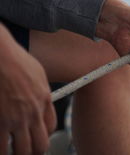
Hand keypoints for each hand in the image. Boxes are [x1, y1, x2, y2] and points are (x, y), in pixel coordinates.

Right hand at [0, 24, 55, 154]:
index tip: (36, 136)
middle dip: (34, 151)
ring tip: (11, 150)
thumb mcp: (38, 74)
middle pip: (40, 144)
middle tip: (27, 150)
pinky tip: (1, 148)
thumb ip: (41, 92)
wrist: (1, 58)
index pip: (50, 127)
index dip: (43, 135)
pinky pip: (2, 146)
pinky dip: (2, 150)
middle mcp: (34, 113)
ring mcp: (16, 119)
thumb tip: (41, 101)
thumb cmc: (16, 61)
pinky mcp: (0, 122)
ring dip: (17, 152)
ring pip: (22, 150)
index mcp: (45, 100)